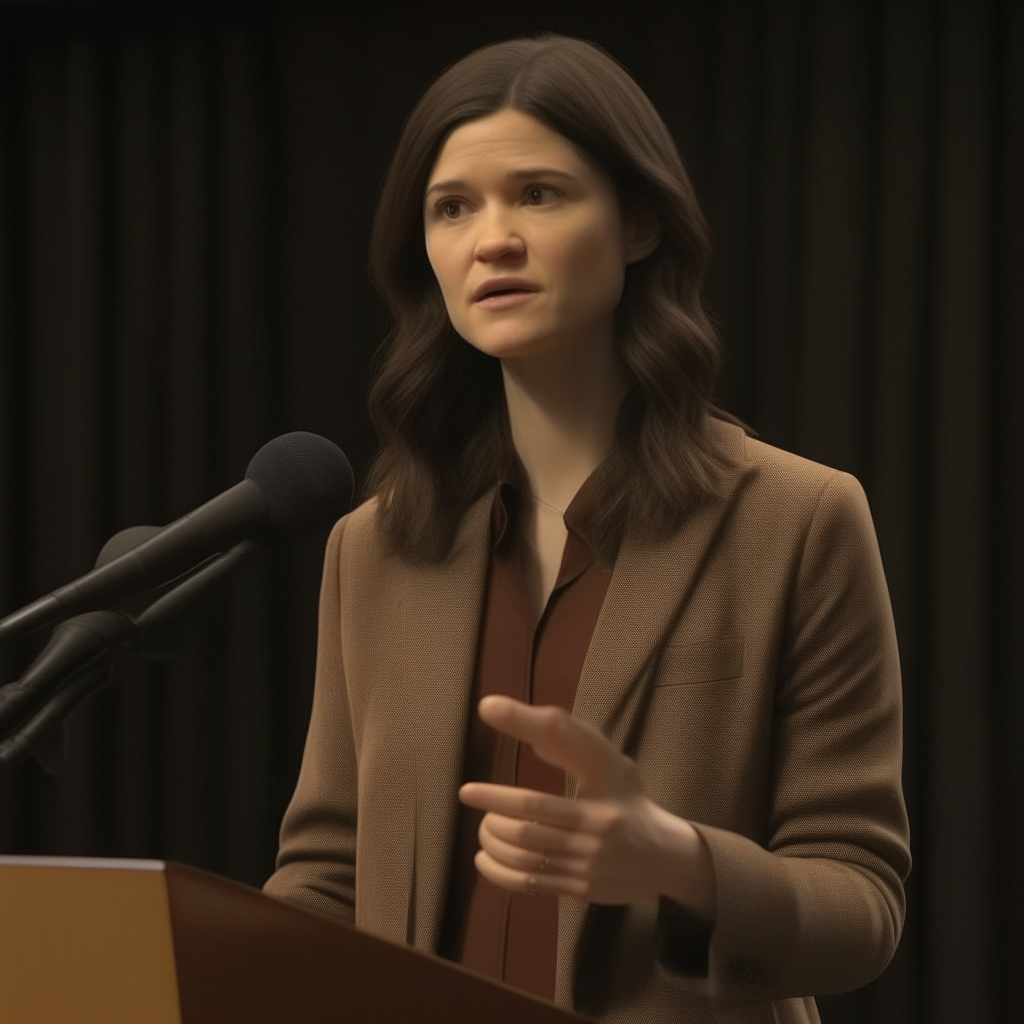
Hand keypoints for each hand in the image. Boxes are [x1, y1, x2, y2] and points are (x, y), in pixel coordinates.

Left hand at [458, 695, 715, 916]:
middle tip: (470, 795)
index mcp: (607, 777)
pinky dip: (499, 871)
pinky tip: (483, 859)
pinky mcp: (583, 888)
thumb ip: (570, 745)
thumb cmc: (628, 800)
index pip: (561, 746)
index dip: (522, 725)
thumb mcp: (610, 765)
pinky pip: (530, 882)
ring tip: (481, 827)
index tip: (488, 708)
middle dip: (491, 805)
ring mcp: (590, 859)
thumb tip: (526, 726)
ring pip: (525, 851)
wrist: (668, 857)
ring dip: (492, 838)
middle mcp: (598, 821)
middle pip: (529, 816)